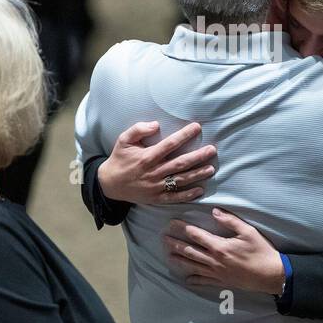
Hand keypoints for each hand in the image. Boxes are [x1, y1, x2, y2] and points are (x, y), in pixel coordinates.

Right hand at [97, 121, 215, 204]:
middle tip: (212, 150)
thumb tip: (156, 124)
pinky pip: (174, 197)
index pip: (169, 144)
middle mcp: (153, 172)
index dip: (184, 135)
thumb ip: (138, 129)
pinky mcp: (156, 198)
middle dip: (197, 156)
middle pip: (179, 163)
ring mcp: (156, 186)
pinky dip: (188, 195)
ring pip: (180, 180)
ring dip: (197, 175)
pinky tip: (200, 190)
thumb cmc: (119, 159)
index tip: (197, 127)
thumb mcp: (123, 140)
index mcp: (147, 157)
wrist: (110, 184)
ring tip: (211, 169)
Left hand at [163, 208, 285, 294]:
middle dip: (175, 244)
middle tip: (163, 239)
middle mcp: (214, 260)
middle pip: (190, 251)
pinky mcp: (222, 282)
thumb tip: (214, 211)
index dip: (182, 228)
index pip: (196, 235)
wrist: (271, 275)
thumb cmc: (261, 251)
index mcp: (220, 246)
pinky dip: (194, 280)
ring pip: (193, 266)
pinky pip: (204, 281)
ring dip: (180, 260)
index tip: (171, 223)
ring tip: (169, 256)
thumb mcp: (248, 232)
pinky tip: (187, 279)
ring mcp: (217, 273)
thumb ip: (230, 221)